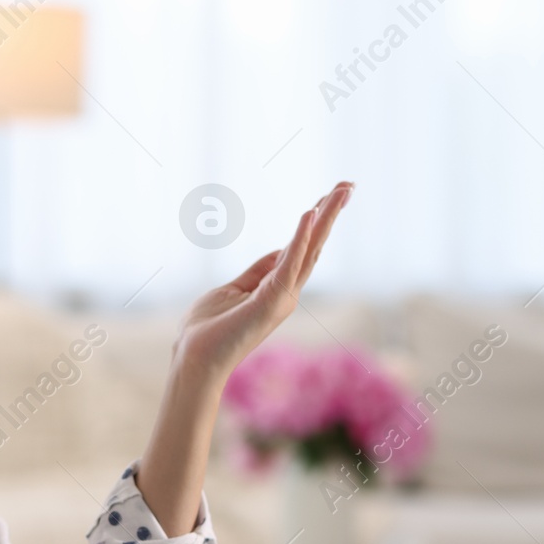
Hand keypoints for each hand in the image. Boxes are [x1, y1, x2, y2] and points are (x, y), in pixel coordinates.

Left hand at [171, 180, 352, 381]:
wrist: (195, 359)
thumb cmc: (209, 329)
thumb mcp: (234, 290)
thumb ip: (257, 272)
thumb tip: (277, 252)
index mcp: (277, 289)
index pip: (301, 248)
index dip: (315, 221)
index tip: (329, 195)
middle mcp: (287, 292)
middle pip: (314, 245)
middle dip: (331, 213)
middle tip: (348, 184)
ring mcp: (282, 298)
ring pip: (309, 250)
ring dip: (325, 218)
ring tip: (341, 190)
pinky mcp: (271, 302)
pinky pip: (288, 264)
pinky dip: (300, 239)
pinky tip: (310, 214)